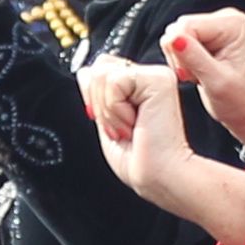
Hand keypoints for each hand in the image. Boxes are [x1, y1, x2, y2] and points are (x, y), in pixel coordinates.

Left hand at [80, 61, 244, 244]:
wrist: (160, 176)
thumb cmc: (139, 161)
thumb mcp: (107, 122)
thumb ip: (97, 94)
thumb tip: (84, 72)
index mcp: (138, 87)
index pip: (100, 70)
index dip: (95, 98)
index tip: (113, 126)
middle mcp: (149, 77)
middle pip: (99, 67)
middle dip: (100, 105)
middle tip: (123, 128)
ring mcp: (156, 75)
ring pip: (103, 73)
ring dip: (108, 110)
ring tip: (130, 127)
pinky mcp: (159, 78)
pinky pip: (114, 82)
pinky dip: (116, 109)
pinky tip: (136, 122)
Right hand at [158, 7, 244, 146]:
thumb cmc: (240, 99)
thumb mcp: (216, 82)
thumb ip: (193, 58)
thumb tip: (172, 37)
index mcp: (233, 24)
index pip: (187, 25)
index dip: (181, 52)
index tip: (195, 73)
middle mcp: (224, 19)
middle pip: (179, 28)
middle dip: (181, 56)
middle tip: (199, 75)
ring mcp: (213, 25)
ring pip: (174, 36)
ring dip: (181, 60)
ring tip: (201, 74)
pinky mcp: (204, 35)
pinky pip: (176, 42)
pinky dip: (182, 61)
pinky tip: (197, 71)